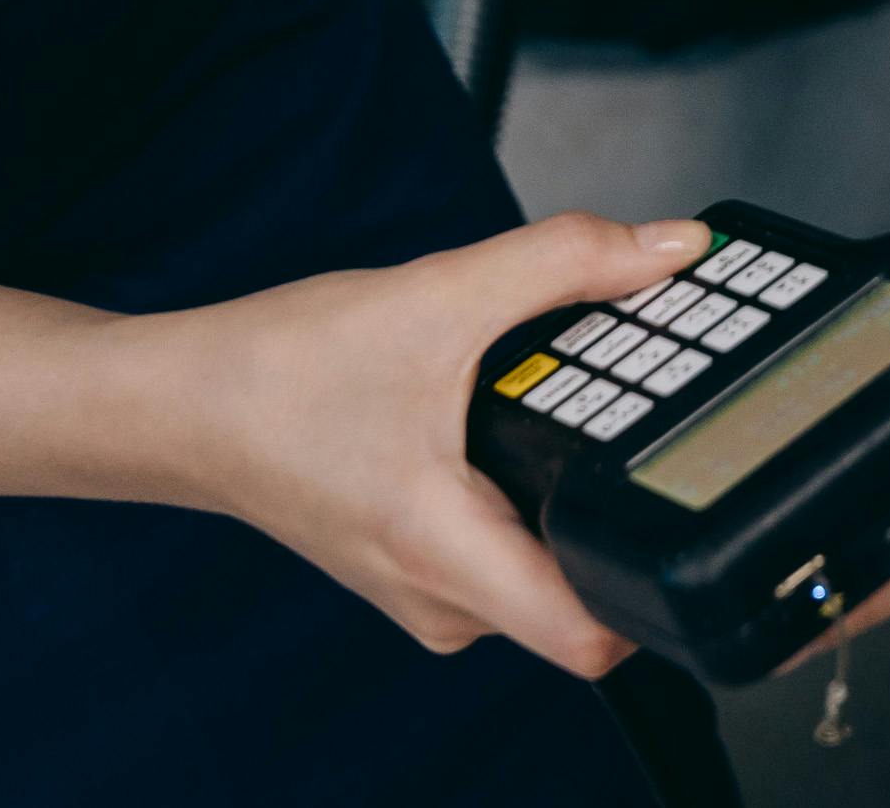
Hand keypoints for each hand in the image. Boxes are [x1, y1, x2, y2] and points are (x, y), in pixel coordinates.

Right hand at [128, 210, 708, 676]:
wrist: (181, 403)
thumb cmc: (279, 372)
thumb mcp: (437, 294)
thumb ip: (563, 263)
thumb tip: (669, 250)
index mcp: (449, 557)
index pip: (594, 639)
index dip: (663, 593)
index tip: (708, 520)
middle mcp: (445, 600)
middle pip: (584, 597)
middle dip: (624, 516)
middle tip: (664, 430)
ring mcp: (430, 592)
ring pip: (545, 572)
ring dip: (573, 503)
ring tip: (589, 421)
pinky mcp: (420, 567)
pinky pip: (508, 553)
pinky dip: (531, 499)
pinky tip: (527, 433)